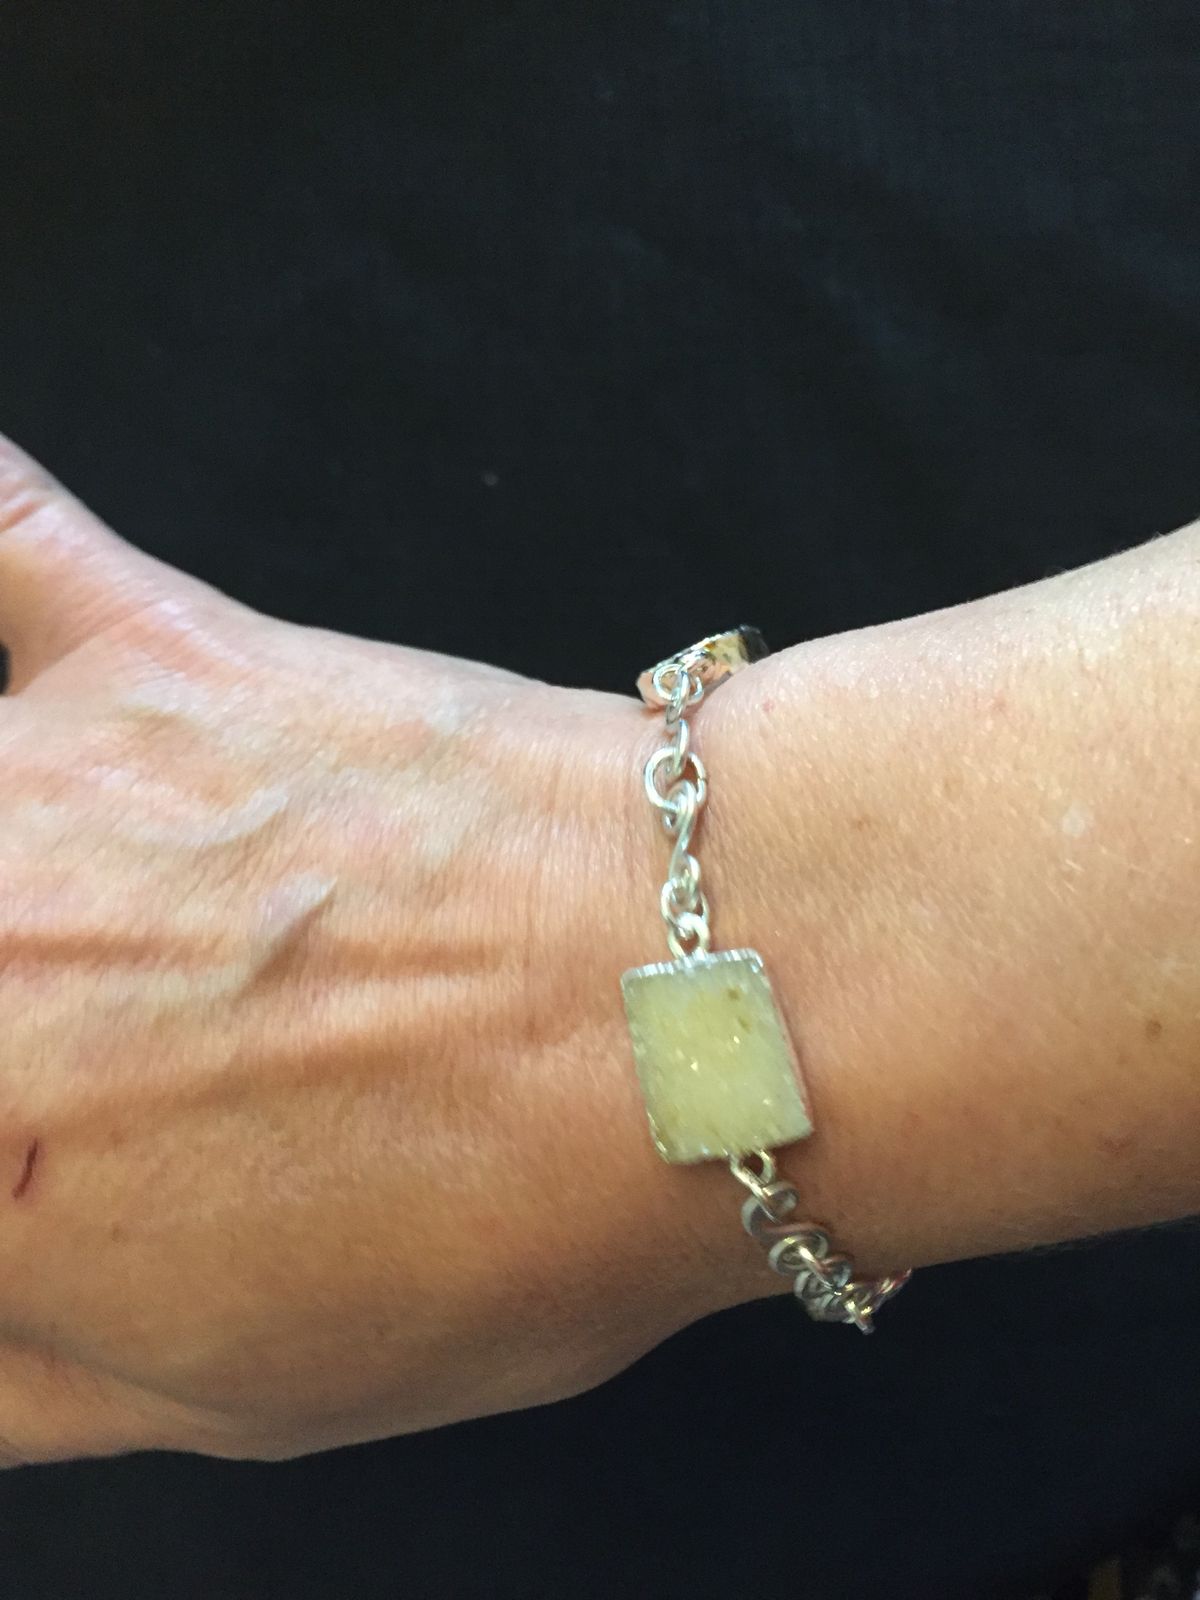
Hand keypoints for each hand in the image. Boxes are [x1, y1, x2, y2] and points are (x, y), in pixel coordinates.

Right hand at [0, 437, 765, 1466]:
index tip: (43, 1152)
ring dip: (9, 860)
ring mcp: (36, 780)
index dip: (10, 1164)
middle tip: (80, 1056)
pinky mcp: (150, 651)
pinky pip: (0, 533)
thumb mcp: (237, 1394)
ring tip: (69, 917)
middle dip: (16, 1029)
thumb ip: (13, 1374)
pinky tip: (13, 646)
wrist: (693, 1005)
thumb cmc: (506, 1214)